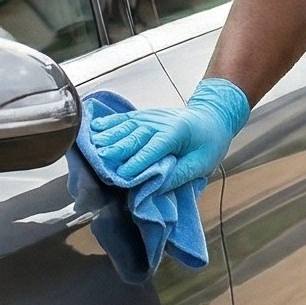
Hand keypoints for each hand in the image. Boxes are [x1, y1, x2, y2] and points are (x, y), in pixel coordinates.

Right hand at [89, 77, 250, 189]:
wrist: (213, 116)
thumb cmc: (209, 141)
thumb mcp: (201, 163)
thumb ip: (178, 175)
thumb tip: (153, 189)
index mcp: (178, 133)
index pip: (155, 148)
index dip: (139, 162)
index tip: (123, 175)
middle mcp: (161, 122)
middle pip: (136, 135)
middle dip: (117, 148)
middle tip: (100, 160)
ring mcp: (151, 117)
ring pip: (126, 125)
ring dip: (109, 135)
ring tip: (93, 144)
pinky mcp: (144, 116)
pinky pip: (124, 118)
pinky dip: (109, 123)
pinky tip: (95, 128)